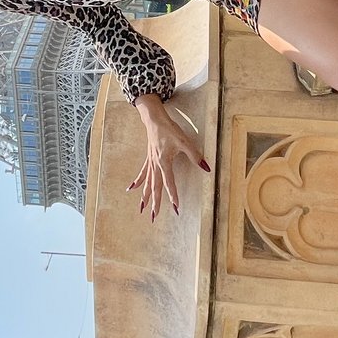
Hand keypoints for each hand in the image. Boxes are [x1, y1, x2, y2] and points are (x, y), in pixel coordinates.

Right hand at [129, 95, 208, 222]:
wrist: (154, 120)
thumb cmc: (169, 130)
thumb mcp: (184, 141)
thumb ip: (195, 155)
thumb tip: (206, 167)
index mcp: (164, 162)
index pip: (169, 183)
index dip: (173, 196)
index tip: (176, 208)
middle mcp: (156, 165)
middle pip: (155, 187)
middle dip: (155, 203)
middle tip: (154, 217)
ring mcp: (151, 163)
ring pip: (147, 183)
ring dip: (144, 197)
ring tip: (141, 210)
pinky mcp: (149, 159)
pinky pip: (142, 173)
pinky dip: (137, 182)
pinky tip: (131, 189)